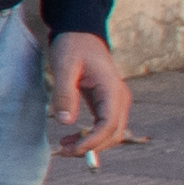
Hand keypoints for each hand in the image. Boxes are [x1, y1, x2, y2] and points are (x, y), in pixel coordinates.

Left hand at [51, 33, 136, 156]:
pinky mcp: (107, 103)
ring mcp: (116, 101)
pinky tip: (72, 139)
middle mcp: (119, 98)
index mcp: (112, 89)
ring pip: (111, 133)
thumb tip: (66, 122)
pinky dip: (91, 137)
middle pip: (114, 134)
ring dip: (91, 145)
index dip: (92, 141)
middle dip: (91, 147)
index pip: (109, 124)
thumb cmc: (73, 46)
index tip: (72, 149)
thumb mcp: (64, 66)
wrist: (80, 33)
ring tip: (64, 146)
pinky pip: (104, 127)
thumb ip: (65, 93)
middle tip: (63, 151)